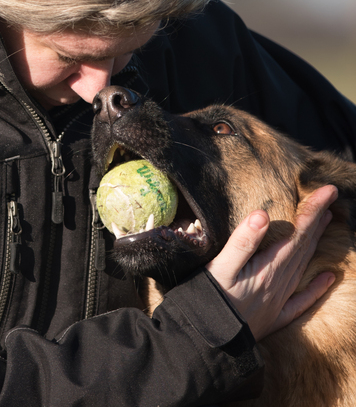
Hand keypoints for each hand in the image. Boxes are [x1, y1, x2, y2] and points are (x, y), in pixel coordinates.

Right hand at [205, 184, 337, 340]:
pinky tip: (328, 278)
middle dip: (317, 220)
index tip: (328, 191)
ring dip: (315, 243)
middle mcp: (279, 283)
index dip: (313, 210)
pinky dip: (317, 288)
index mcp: (268, 268)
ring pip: (304, 266)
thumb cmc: (208, 301)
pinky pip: (302, 300)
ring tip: (326, 223)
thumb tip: (264, 214)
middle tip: (331, 199)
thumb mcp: (220, 267)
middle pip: (304, 246)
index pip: (297, 233)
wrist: (204, 343)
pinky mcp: (274, 316)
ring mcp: (278, 300)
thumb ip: (243, 241)